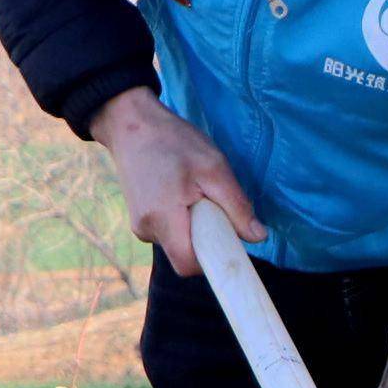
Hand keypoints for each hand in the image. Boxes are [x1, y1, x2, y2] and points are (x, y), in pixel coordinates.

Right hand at [92, 86, 263, 274]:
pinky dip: (182, 218)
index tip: (230, 243)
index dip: (213, 261)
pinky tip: (181, 190)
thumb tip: (258, 237)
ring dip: (194, 225)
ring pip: (178, 241)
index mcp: (163, 219)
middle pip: (185, 254)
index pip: (188, 265)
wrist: (130, 123)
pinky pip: (169, 230)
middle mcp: (146, 230)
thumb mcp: (213, 168)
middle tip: (212, 202)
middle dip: (206, 238)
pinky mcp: (139, 219)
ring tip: (194, 189)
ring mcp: (139, 226)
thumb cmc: (173, 141)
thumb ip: (236, 206)